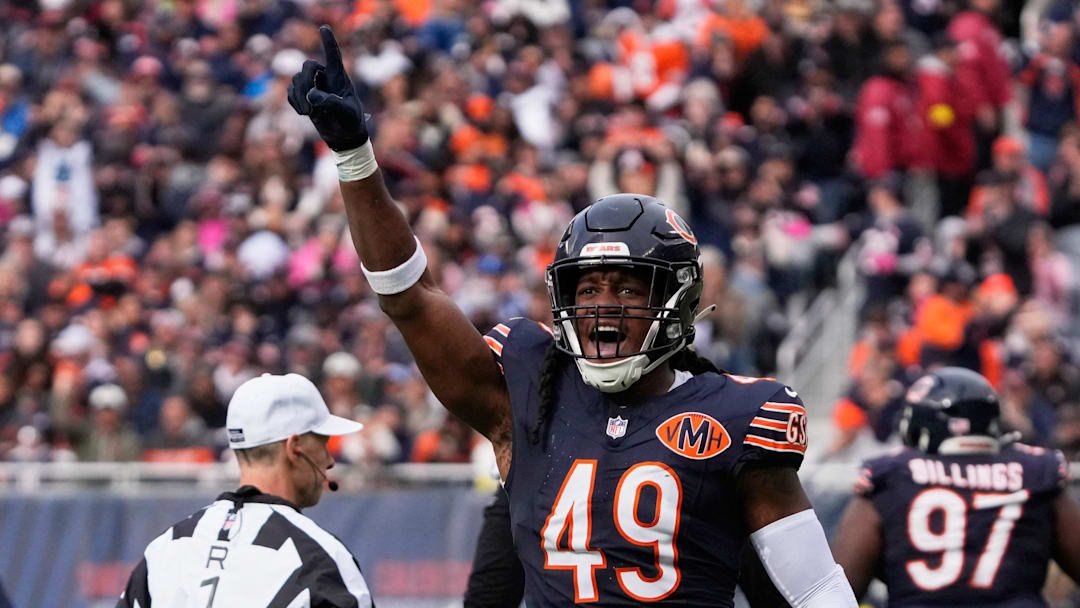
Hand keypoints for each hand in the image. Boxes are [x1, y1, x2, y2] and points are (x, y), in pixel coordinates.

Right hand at [288, 25, 368, 150]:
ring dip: (300, 96)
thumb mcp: (346, 113)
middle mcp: (325, 77)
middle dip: (306, 81)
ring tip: (310, 113)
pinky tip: (305, 112)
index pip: (333, 55)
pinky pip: (290, 92)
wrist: (342, 135)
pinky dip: (294, 102)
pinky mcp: (302, 95)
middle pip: (308, 66)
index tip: (324, 28)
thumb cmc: (350, 121)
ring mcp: (312, 85)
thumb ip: (331, 102)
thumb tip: (312, 95)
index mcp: (339, 77)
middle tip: (311, 101)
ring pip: (296, 80)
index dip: (328, 41)